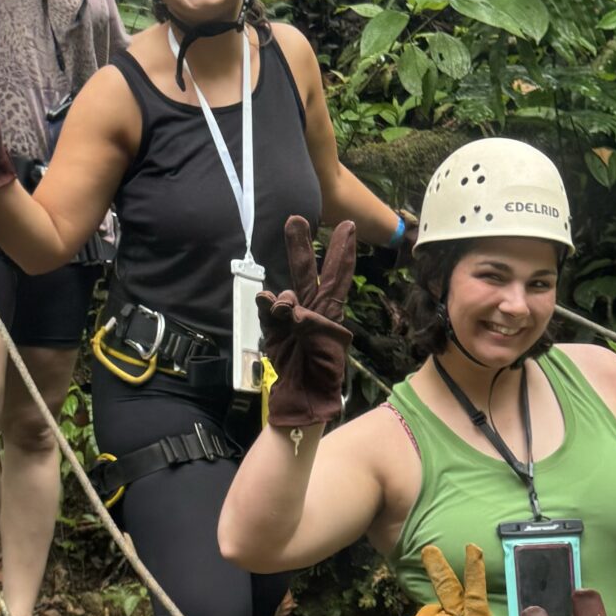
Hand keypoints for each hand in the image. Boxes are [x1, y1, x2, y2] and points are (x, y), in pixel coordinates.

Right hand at [258, 218, 356, 429]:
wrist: (304, 396)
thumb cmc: (323, 372)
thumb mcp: (323, 343)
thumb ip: (304, 319)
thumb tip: (282, 302)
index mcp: (331, 311)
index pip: (338, 275)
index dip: (342, 250)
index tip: (348, 225)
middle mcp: (311, 308)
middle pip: (305, 271)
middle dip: (299, 245)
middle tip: (295, 219)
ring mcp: (290, 317)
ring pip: (284, 293)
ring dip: (282, 300)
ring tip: (283, 314)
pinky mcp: (273, 329)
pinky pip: (267, 311)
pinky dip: (267, 308)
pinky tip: (268, 307)